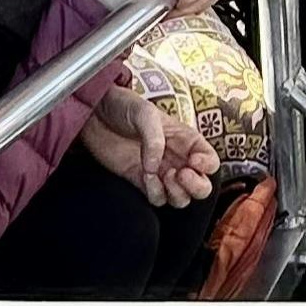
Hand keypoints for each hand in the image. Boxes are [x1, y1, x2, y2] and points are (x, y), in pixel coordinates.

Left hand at [80, 80, 218, 208]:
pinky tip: (146, 178)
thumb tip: (155, 167)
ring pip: (182, 198)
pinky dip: (155, 194)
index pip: (210, 161)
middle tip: (180, 174)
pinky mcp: (140, 181)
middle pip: (202, 186)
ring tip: (163, 176)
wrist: (94, 112)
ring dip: (177, 193)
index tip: (193, 161)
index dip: (208, 165)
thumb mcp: (144, 114)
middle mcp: (177, 159)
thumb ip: (154, 139)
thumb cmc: (123, 106)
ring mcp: (160, 172)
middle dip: (196, 186)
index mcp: (185, 140)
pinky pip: (158, 199)